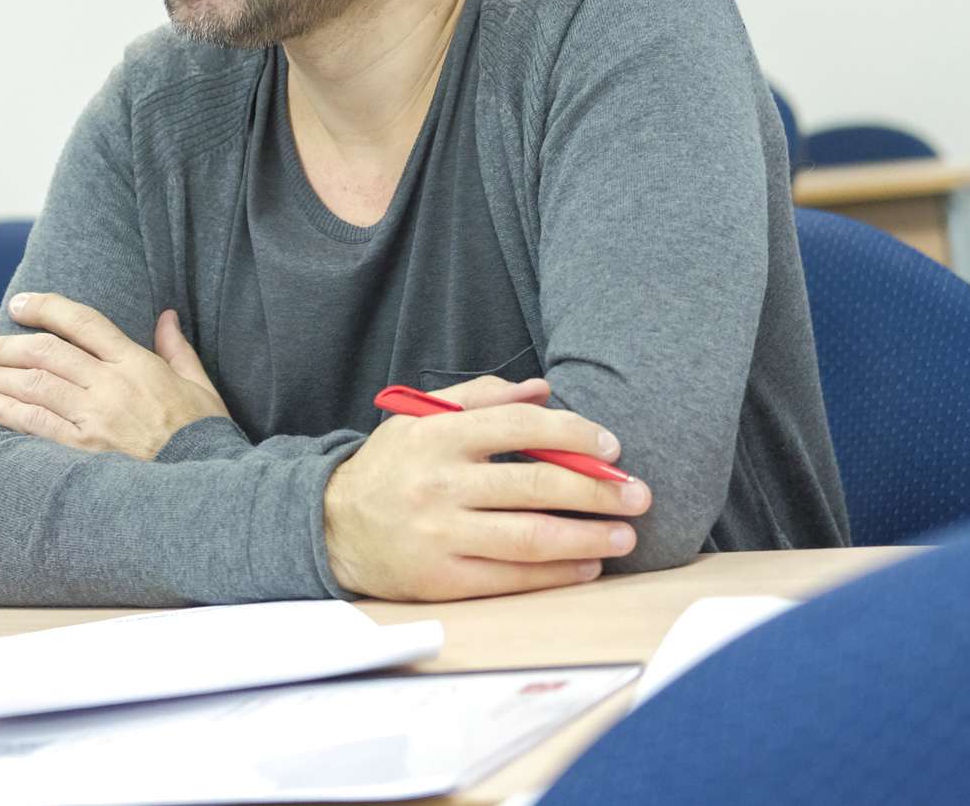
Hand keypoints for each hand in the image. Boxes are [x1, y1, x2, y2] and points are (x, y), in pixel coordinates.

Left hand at [0, 293, 229, 458]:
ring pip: (34, 385)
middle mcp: (110, 385)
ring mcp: (95, 419)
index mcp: (137, 364)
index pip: (82, 323)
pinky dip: (7, 411)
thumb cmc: (204, 438)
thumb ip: (176, 349)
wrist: (205, 489)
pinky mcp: (84, 451)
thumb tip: (165, 316)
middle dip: (6, 347)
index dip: (45, 308)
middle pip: (46, 353)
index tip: (18, 304)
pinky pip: (36, 424)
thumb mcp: (200, 386)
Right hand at [322, 374, 652, 600]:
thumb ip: (481, 397)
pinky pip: (512, 578)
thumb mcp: (423, 418)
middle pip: (535, 486)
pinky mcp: (442, 578)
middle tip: (637, 494)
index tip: (611, 447)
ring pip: (530, 536)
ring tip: (624, 534)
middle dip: (597, 491)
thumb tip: (544, 390)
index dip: (574, 435)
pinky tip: (587, 565)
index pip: (520, 428)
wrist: (332, 524)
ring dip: (587, 537)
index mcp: (437, 436)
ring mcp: (440, 535)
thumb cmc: (391, 467)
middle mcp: (440, 484)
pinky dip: (557, 573)